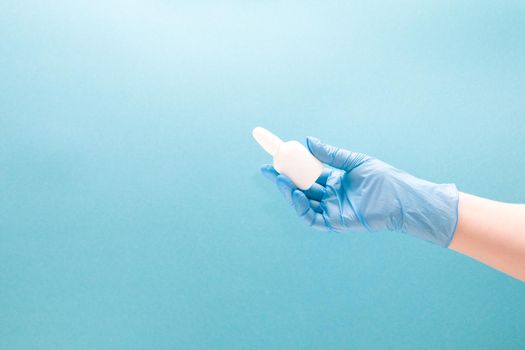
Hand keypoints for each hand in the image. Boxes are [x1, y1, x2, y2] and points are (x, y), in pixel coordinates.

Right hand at [260, 137, 458, 246]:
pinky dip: (301, 207)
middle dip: (282, 180)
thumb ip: (330, 154)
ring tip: (280, 179)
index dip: (290, 167)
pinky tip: (295, 193)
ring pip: (303, 204)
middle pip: (300, 188)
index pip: (306, 174)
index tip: (274, 156)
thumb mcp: (354, 161)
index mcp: (334, 181)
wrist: (402, 196)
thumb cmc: (384, 179)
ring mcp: (331, 210)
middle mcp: (330, 196)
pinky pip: (312, 218)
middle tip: (267, 168)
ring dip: (289, 193)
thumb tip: (307, 141)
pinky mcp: (336, 223)